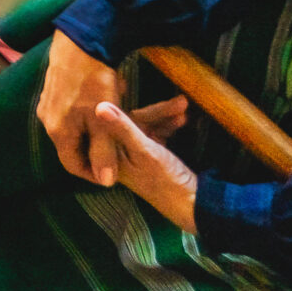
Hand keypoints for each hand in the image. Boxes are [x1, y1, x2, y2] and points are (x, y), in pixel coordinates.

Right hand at [37, 30, 126, 184]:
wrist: (79, 43)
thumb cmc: (94, 84)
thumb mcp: (104, 123)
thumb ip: (104, 153)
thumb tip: (106, 183)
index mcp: (57, 132)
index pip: (72, 165)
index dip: (92, 174)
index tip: (110, 175)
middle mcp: (46, 120)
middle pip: (70, 147)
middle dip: (92, 152)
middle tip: (113, 151)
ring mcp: (46, 103)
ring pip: (69, 129)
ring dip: (89, 134)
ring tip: (109, 130)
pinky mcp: (51, 89)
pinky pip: (67, 113)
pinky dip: (83, 118)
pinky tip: (98, 108)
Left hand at [94, 98, 197, 231]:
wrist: (193, 205)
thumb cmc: (164, 180)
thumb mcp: (143, 151)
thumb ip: (122, 128)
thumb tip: (98, 105)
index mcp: (108, 154)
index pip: (110, 122)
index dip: (122, 104)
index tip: (128, 84)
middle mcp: (117, 153)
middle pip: (130, 123)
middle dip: (154, 112)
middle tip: (179, 101)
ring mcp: (134, 154)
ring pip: (145, 126)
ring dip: (164, 116)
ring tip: (184, 106)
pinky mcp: (150, 155)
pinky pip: (155, 133)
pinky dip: (167, 125)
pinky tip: (183, 118)